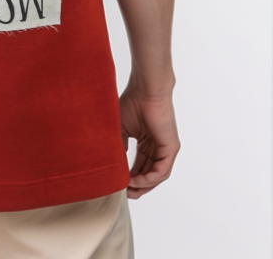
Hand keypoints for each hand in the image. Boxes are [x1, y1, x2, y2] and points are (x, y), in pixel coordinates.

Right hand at [119, 82, 179, 198]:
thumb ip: (119, 145)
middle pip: (149, 173)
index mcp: (146, 142)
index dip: (130, 176)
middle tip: (125, 194)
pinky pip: (162, 171)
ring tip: (129, 189)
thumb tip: (113, 162)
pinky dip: (149, 178)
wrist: (145, 90)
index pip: (140, 165)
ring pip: (156, 175)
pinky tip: (136, 181)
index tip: (118, 183)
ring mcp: (166, 148)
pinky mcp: (171, 148)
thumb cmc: (133, 102)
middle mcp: (157, 147)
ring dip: (143, 185)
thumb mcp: (121, 128)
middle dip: (137, 186)